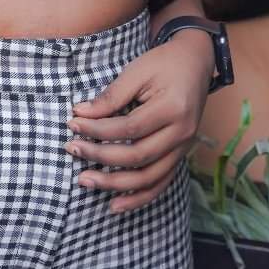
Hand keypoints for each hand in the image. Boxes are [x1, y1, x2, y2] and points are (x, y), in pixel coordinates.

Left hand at [66, 31, 215, 213]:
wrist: (196, 63)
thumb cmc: (164, 64)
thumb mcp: (137, 71)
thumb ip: (111, 96)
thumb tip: (80, 114)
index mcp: (173, 108)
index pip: (129, 128)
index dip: (98, 130)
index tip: (72, 124)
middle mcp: (182, 133)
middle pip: (137, 156)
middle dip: (100, 157)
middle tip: (72, 150)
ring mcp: (184, 148)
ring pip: (149, 178)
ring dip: (115, 185)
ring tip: (85, 181)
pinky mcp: (180, 155)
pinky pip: (161, 183)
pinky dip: (139, 198)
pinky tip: (116, 205)